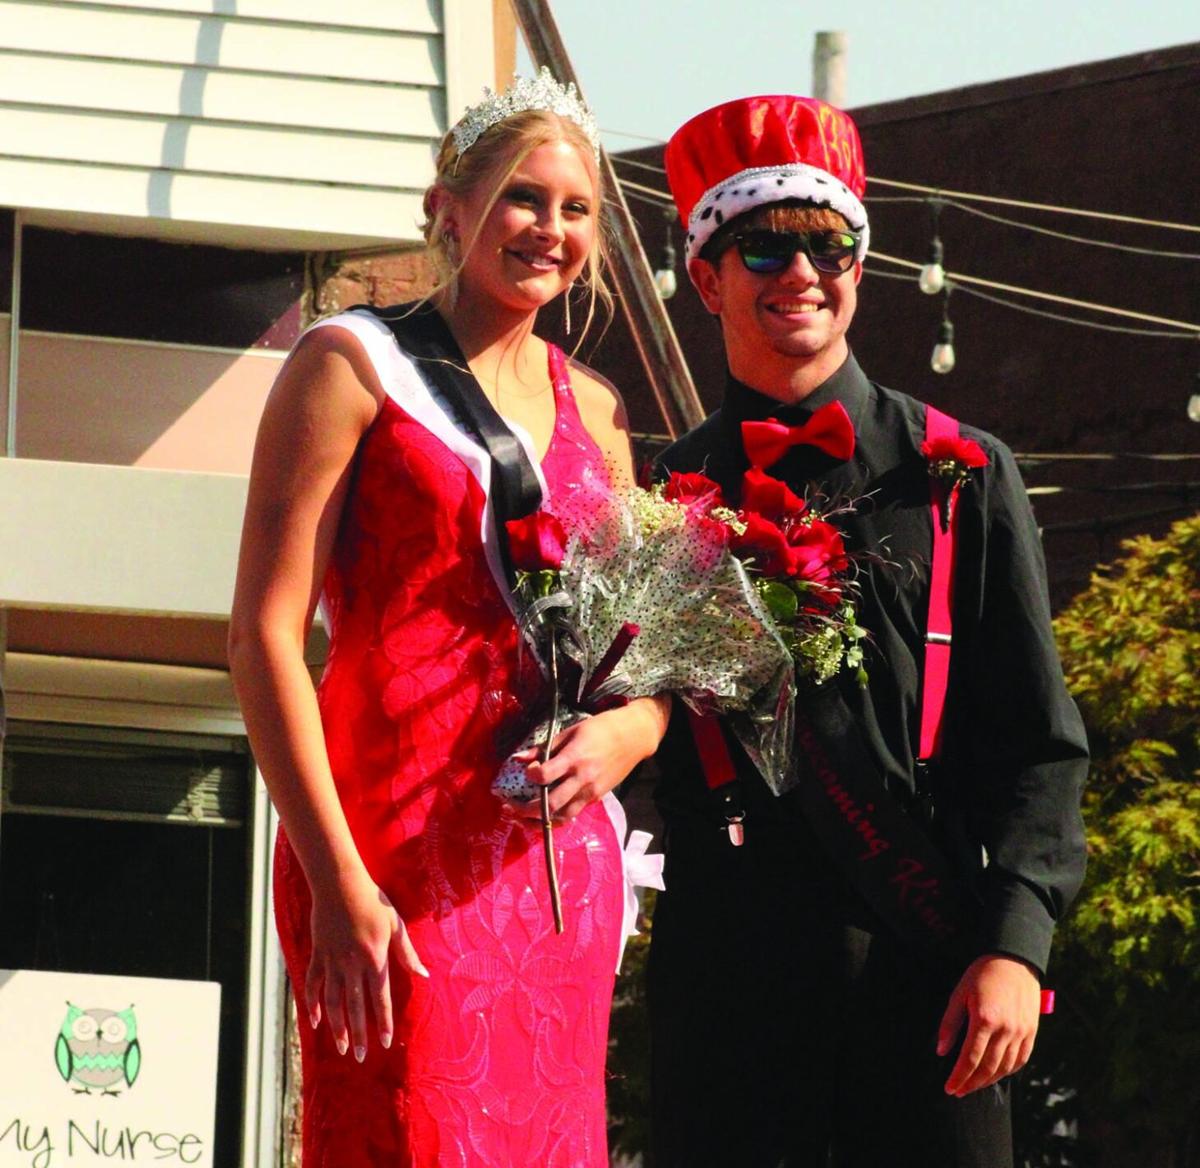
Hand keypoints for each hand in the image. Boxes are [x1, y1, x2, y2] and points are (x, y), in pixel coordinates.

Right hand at [305, 870, 428, 1061]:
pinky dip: (312, 1004)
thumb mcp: (395, 924)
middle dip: (359, 1034)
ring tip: (340, 1048)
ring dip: (337, 1026)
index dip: (384, 1022)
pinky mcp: (318, 955)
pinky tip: (315, 1022)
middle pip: (356, 1006)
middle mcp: (353, 965)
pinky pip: (313, 984)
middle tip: (359, 1057)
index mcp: (375, 958)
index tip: (386, 1043)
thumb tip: (424, 974)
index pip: (381, 998)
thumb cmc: (373, 901)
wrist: (340, 883)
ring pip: (333, 1001)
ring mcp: (332, 961)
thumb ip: (407, 952)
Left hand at [508, 696, 669, 822]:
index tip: (527, 772)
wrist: (633, 737)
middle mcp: (582, 779)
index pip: (545, 776)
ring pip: (562, 816)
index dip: (530, 776)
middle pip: (550, 804)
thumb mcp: (570, 732)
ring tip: (523, 818)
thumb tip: (518, 759)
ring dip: (540, 821)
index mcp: (574, 758)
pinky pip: (574, 812)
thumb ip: (544, 749)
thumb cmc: (600, 729)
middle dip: (526, 810)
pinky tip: (545, 813)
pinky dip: (557, 816)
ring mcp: (591, 791)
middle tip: (511, 807)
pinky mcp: (597, 798)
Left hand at [937, 954, 1040, 1095]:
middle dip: (971, 1083)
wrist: (1013, 960)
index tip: (949, 1088)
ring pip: (1005, 1068)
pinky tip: (997, 1075)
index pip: (970, 1058)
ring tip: (974, 1085)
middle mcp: (1006, 1030)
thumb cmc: (982, 974)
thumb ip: (950, 1023)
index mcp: (985, 1020)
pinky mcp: (1031, 1031)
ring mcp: (1021, 1032)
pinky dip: (1008, 1071)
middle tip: (959, 1091)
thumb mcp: (959, 993)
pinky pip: (1021, 1060)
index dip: (959, 1076)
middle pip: (988, 1068)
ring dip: (989, 1081)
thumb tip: (941, 1050)